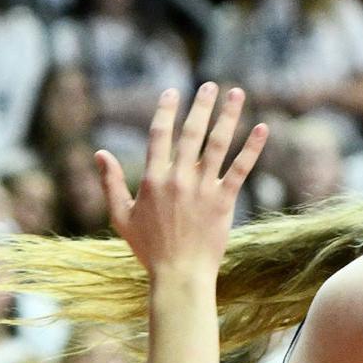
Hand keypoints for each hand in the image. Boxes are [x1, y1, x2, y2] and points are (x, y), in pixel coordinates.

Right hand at [96, 83, 267, 277]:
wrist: (178, 276)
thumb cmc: (149, 250)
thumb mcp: (122, 217)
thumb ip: (111, 183)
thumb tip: (100, 154)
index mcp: (153, 180)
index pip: (159, 135)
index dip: (166, 111)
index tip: (172, 93)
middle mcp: (178, 179)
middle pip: (191, 132)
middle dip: (201, 105)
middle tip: (209, 85)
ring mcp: (202, 189)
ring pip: (217, 144)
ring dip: (228, 116)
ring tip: (237, 93)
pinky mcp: (223, 202)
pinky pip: (240, 170)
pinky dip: (252, 148)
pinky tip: (262, 129)